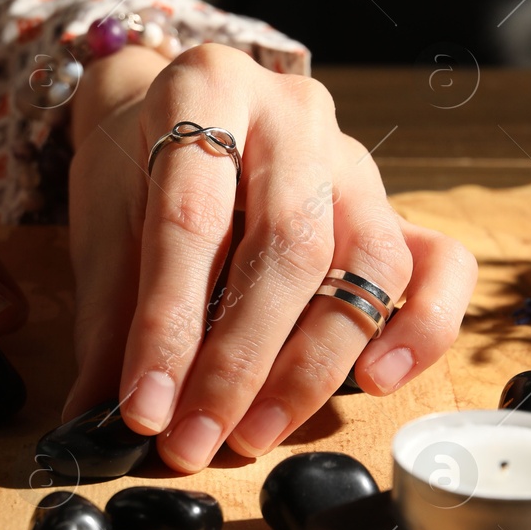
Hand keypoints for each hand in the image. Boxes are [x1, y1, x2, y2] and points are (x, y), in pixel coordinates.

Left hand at [64, 44, 476, 471]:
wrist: (182, 119)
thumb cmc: (139, 172)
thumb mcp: (104, 225)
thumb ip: (108, 320)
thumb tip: (90, 428)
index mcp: (207, 88)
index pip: (192, 219)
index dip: (167, 325)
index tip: (145, 409)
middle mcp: (294, 114)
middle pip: (288, 245)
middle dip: (239, 362)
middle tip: (197, 441)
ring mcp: (356, 158)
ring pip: (368, 262)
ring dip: (314, 365)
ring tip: (258, 432)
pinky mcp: (395, 206)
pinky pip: (440, 264)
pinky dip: (420, 328)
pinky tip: (374, 382)